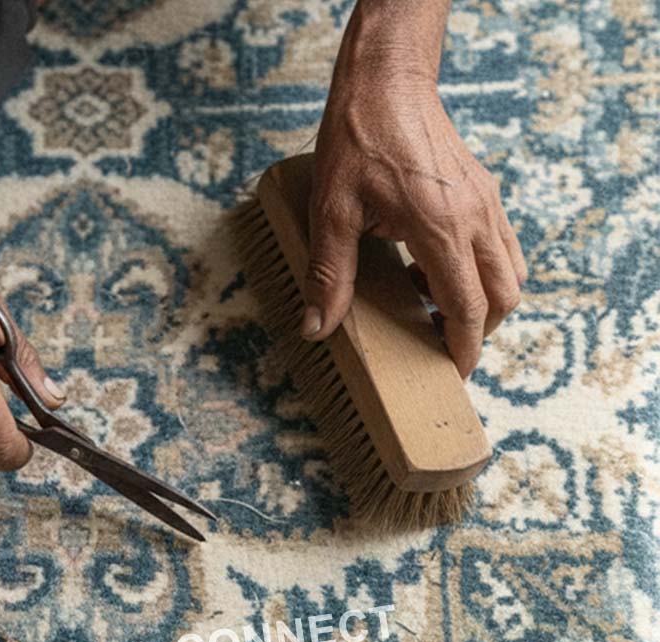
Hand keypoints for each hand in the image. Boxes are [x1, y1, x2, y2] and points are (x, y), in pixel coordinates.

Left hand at [303, 73, 525, 376]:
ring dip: (484, 301)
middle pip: (504, 295)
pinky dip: (481, 271)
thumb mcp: (332, 213)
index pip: (470, 307)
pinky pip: (501, 246)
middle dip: (480, 330)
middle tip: (442, 347)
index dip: (464, 347)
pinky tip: (434, 270)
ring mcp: (486, 203)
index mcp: (442, 228)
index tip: (454, 373)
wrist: (386, 84)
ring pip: (510, 271)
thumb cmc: (358, 141)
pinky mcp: (483, 192)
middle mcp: (476, 218)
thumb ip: (327, 275)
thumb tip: (316, 327)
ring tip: (435, 310)